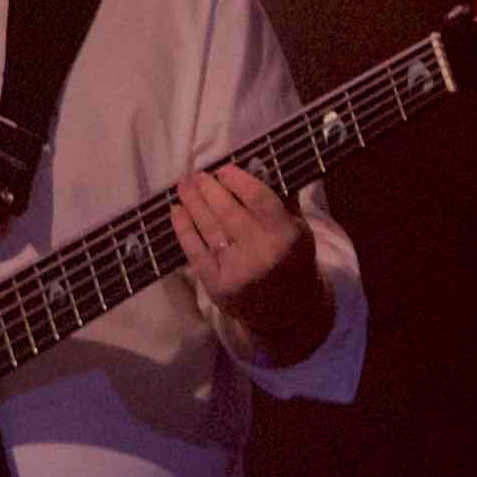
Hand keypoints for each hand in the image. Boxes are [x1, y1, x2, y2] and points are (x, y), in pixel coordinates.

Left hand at [166, 165, 301, 302]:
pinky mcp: (217, 285)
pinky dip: (183, 229)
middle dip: (208, 189)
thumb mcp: (299, 230)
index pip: (258, 198)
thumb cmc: (292, 260)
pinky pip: (195, 251)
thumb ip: (282, 200)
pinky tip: (176, 211)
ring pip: (209, 228)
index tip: (223, 169)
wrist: (288, 311)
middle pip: (227, 212)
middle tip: (196, 175)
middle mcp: (262, 252)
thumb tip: (259, 166)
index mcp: (286, 235)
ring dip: (192, 203)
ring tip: (183, 186)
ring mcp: (238, 270)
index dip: (237, 180)